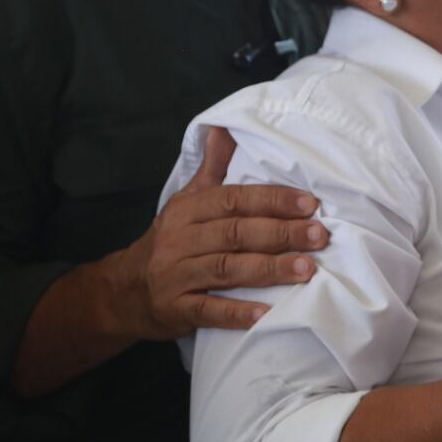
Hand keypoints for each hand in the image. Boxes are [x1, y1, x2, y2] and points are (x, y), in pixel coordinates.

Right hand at [110, 127, 328, 337]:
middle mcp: (179, 240)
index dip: (273, 200)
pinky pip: (206, 311)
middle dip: (280, 233)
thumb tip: (224, 128)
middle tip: (319, 235)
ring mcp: (174, 276)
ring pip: (225, 269)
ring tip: (307, 269)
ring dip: (268, 269)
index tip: (310, 204)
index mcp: (187, 210)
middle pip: (234, 233)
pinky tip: (265, 314)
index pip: (233, 200)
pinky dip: (236, 313)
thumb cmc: (170, 241)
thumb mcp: (186, 202)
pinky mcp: (173, 310)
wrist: (122, 290)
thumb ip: (211, 168)